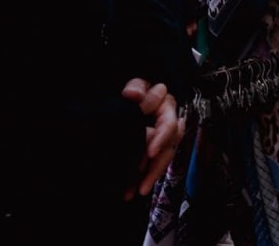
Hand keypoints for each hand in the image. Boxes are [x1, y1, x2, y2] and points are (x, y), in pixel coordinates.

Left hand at [122, 78, 182, 198]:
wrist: (107, 105)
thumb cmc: (127, 92)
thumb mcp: (132, 88)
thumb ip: (135, 89)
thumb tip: (133, 94)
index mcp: (163, 103)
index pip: (169, 122)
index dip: (162, 137)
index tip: (150, 152)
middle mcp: (166, 118)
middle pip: (171, 143)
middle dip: (158, 164)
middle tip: (143, 183)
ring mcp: (161, 133)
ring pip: (165, 154)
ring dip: (154, 173)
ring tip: (139, 190)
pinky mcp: (153, 145)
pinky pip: (157, 160)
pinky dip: (147, 174)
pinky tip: (135, 188)